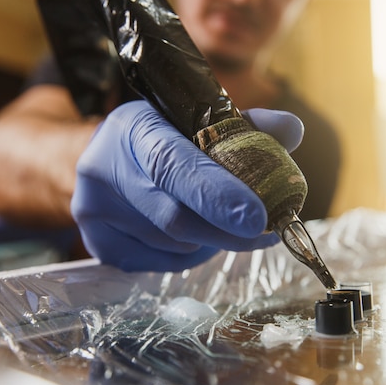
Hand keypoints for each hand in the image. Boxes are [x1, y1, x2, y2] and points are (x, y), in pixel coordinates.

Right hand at [71, 100, 303, 271]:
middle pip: (175, 218)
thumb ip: (247, 125)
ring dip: (210, 242)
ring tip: (221, 224)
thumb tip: (292, 131)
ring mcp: (93, 210)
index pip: (175, 165)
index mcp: (134, 127)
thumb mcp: (198, 122)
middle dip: (228, 232)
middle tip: (266, 234)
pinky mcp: (95, 242)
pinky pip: (158, 263)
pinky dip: (188, 254)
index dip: (217, 195)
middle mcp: (103, 168)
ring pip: (172, 245)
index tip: (259, 219)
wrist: (108, 157)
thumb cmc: (164, 138)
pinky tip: (192, 235)